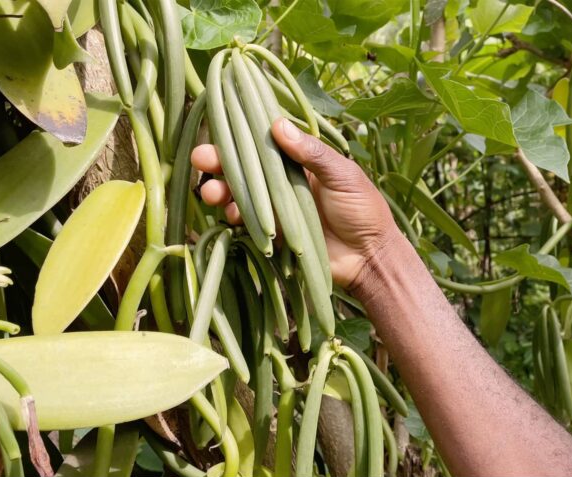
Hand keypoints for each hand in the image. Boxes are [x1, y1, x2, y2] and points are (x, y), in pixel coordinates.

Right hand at [191, 118, 398, 287]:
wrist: (369, 257)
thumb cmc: (364, 209)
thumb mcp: (343, 175)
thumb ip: (312, 152)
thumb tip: (278, 125)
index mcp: (301, 160)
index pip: (266, 142)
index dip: (242, 135)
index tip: (219, 128)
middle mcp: (285, 180)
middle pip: (246, 167)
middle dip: (220, 163)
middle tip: (201, 161)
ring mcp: (278, 206)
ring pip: (241, 194)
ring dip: (222, 191)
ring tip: (212, 194)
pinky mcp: (274, 232)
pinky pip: (248, 222)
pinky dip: (236, 218)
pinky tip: (231, 216)